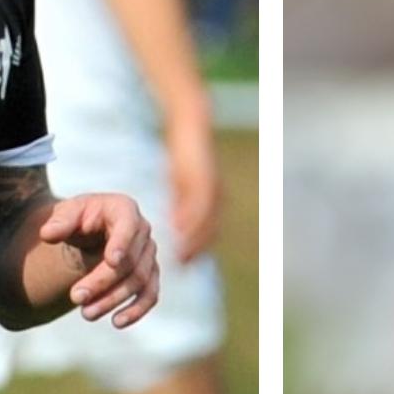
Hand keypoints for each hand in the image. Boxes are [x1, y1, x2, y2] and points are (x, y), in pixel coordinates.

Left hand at [39, 193, 159, 328]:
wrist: (91, 230)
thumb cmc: (80, 218)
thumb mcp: (67, 213)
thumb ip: (59, 222)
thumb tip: (48, 234)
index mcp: (124, 209)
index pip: (128, 226)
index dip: (122, 243)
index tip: (111, 261)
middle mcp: (143, 230)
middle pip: (130, 261)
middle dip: (103, 282)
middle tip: (76, 298)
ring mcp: (149, 253)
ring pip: (139, 281)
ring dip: (114, 299)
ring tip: (87, 314)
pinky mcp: (150, 274)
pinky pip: (150, 294)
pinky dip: (137, 310)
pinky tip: (117, 322)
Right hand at [166, 117, 222, 262]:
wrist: (192, 125)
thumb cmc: (186, 154)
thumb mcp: (182, 182)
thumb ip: (181, 204)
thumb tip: (177, 227)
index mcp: (213, 200)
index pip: (208, 232)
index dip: (197, 251)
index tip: (184, 266)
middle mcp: (217, 197)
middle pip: (209, 231)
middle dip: (196, 251)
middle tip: (182, 268)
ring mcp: (211, 187)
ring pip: (204, 221)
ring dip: (192, 240)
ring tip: (179, 256)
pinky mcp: (202, 177)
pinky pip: (197, 202)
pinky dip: (188, 217)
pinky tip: (176, 229)